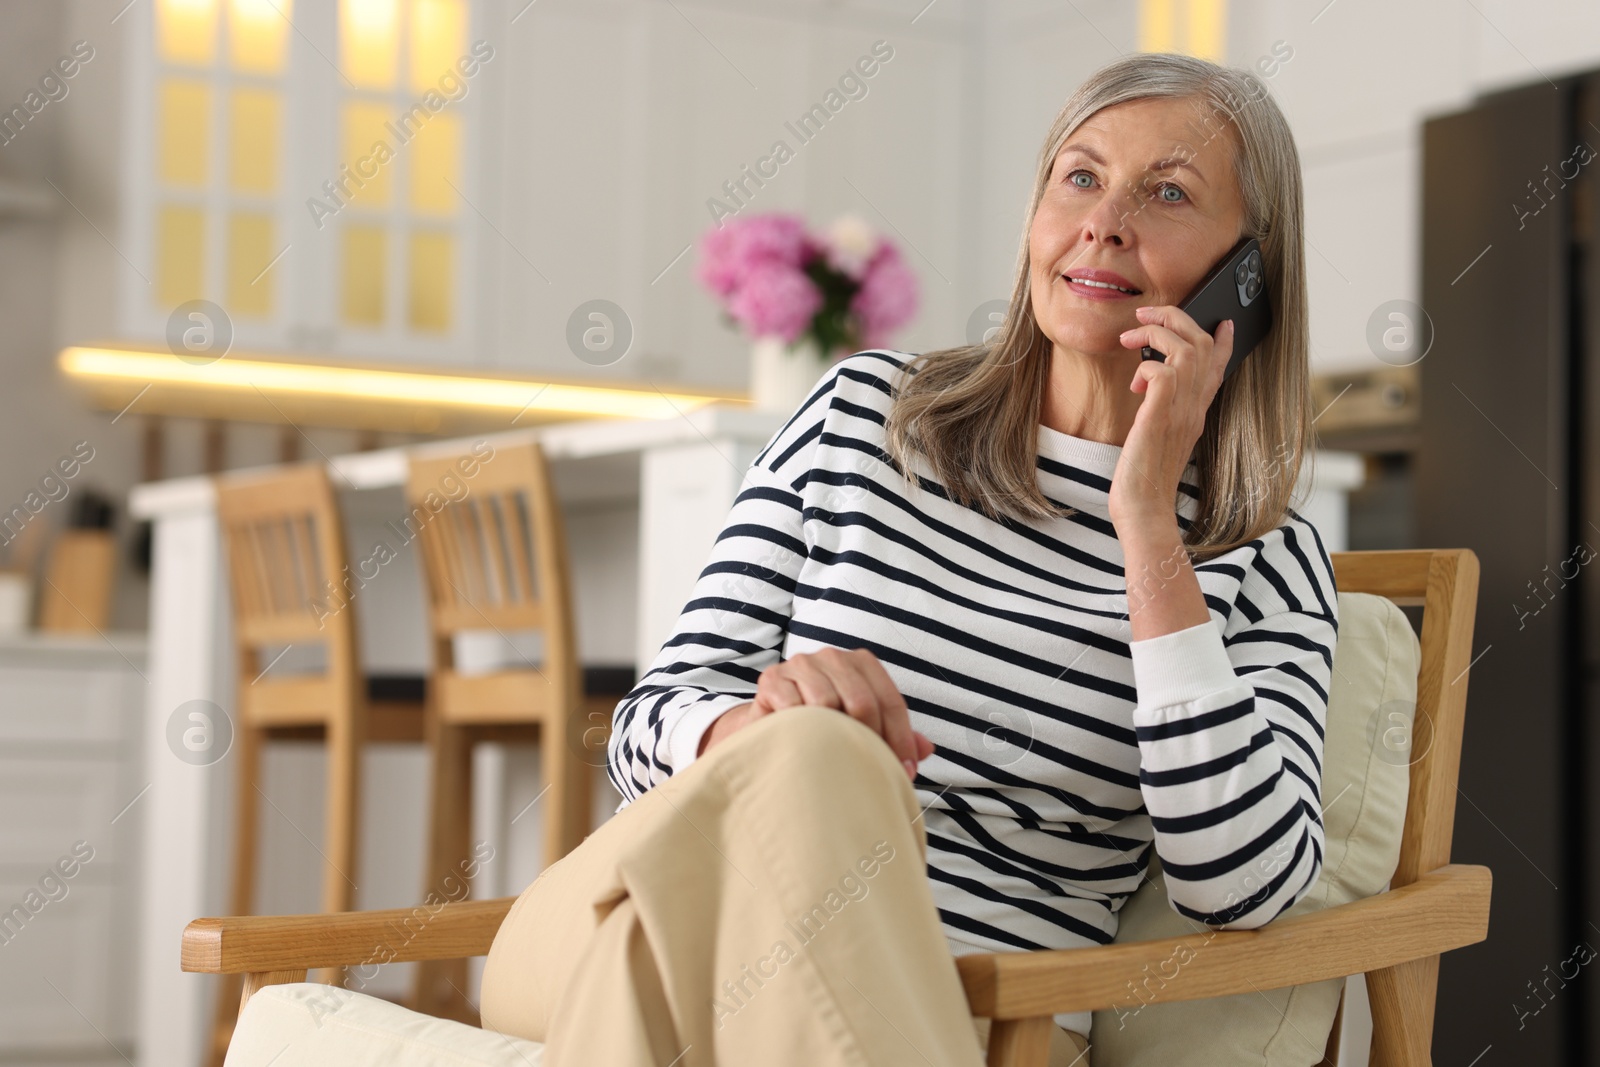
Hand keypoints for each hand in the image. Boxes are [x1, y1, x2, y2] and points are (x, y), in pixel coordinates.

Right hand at [697, 647, 933, 779]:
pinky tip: (803, 744)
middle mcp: (832, 656)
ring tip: (833, 758)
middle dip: (870, 741)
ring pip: (828, 702)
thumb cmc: (824, 727)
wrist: (771, 726)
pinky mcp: (772, 679)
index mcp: (860, 662)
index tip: (905, 772)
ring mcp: (800, 665)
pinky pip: (793, 706)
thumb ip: (893, 734)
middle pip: (863, 701)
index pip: (890, 701)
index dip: (901, 739)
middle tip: (869, 772)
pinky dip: (802, 729)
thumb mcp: (861, 728)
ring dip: (833, 736)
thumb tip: (927, 749)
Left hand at [1108, 305, 1233, 526]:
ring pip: (1186, 349)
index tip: (1221, 322)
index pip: (1219, 368)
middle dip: (1175, 318)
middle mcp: (1194, 409)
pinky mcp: (1159, 418)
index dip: (1222, 340)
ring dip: (1156, 333)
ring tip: (1131, 338)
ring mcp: (1180, 413)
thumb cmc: (1144, 481)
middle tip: (1144, 317)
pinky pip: (1163, 372)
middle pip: (1201, 345)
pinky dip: (1146, 365)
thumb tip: (1149, 391)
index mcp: (1196, 414)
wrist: (1144, 512)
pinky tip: (1134, 384)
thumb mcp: (1158, 440)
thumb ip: (1161, 413)